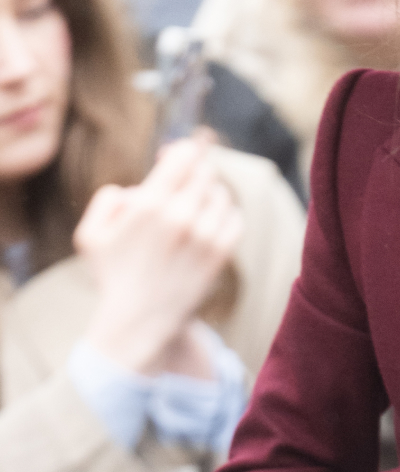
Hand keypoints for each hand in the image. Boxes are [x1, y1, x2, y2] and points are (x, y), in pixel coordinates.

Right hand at [76, 139, 242, 374]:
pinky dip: (225, 215)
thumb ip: (107, 200)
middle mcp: (181, 216)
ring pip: (221, 194)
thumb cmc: (113, 277)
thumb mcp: (91, 236)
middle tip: (184, 185)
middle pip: (205, 172)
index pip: (184, 156)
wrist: (141, 322)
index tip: (182, 151)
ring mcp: (206, 235)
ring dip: (209, 196)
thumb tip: (137, 187)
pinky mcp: (222, 253)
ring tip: (193, 209)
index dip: (185, 148)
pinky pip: (235, 218)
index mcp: (149, 205)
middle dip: (195, 174)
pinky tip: (210, 223)